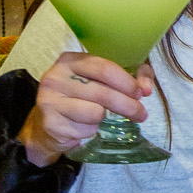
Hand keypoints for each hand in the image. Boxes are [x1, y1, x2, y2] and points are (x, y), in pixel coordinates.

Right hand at [21, 52, 151, 165]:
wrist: (46, 126)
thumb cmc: (80, 99)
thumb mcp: (101, 82)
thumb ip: (130, 79)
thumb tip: (147, 89)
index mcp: (70, 61)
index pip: (104, 68)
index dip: (127, 82)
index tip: (141, 93)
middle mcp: (56, 77)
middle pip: (103, 92)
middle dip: (128, 105)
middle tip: (141, 114)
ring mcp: (50, 100)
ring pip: (96, 112)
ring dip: (107, 119)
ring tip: (102, 118)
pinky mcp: (50, 122)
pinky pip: (85, 129)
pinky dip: (91, 131)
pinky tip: (83, 127)